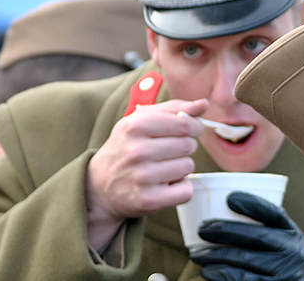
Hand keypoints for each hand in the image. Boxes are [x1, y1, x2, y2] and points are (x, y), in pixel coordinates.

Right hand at [86, 98, 207, 248]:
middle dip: (185, 147)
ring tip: (162, 168)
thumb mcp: (141, 120)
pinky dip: (180, 188)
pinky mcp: (148, 200)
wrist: (100, 184)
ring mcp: (142, 177)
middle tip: (168, 152)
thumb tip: (203, 104)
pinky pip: (186, 190)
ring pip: (188, 167)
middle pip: (188, 145)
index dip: (194, 127)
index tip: (189, 131)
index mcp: (136, 126)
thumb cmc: (126, 147)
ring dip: (181, 168)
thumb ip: (174, 109)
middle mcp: (137, 151)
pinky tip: (165, 184)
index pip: (185, 123)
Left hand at [189, 191, 303, 280]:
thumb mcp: (282, 241)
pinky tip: (208, 272)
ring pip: (244, 260)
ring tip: (198, 254)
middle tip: (202, 229)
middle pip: (256, 236)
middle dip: (225, 230)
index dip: (253, 204)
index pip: (274, 214)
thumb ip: (262, 228)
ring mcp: (283, 272)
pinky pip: (242, 279)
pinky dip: (221, 275)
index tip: (230, 198)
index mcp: (291, 232)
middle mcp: (291, 251)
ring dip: (216, 255)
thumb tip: (219, 207)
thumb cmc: (280, 260)